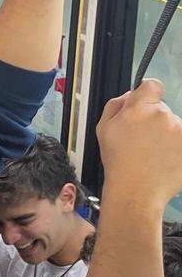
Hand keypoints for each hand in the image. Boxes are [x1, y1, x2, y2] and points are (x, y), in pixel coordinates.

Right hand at [97, 79, 181, 206]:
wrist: (137, 190)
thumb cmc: (119, 162)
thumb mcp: (103, 129)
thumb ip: (115, 105)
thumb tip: (130, 94)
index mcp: (138, 109)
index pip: (152, 85)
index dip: (148, 93)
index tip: (146, 102)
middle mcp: (162, 116)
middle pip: (162, 109)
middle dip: (154, 120)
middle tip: (142, 140)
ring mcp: (180, 131)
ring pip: (174, 125)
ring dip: (166, 135)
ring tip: (153, 153)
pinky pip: (181, 140)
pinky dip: (176, 147)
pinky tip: (165, 159)